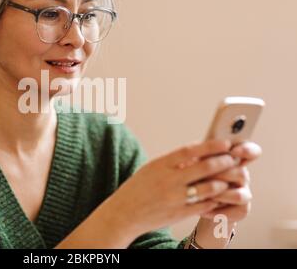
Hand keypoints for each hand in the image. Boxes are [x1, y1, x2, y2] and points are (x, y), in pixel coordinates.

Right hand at [109, 139, 237, 238]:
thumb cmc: (137, 188)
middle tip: (233, 158)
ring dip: (223, 181)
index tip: (225, 142)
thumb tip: (196, 153)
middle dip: (223, 162)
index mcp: (160, 165)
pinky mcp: (180, 213)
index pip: (190, 151)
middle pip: (203, 168)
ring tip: (231, 177)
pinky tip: (221, 195)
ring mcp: (175, 198)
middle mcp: (169, 180)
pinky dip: (215, 199)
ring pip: (208, 188)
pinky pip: (204, 205)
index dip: (210, 145)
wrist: (124, 213)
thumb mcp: (151, 168)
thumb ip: (172, 162)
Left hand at [200, 141, 261, 222]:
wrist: (196, 204)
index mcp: (233, 160)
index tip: (234, 151)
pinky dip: (217, 211)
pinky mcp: (242, 210)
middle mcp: (242, 175)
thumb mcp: (196, 166)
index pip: (251, 151)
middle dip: (220, 176)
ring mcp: (244, 193)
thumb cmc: (195, 180)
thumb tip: (196, 155)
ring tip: (202, 196)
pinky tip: (203, 210)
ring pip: (239, 195)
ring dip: (219, 196)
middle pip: (241, 173)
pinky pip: (235, 211)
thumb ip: (201, 157)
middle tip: (203, 178)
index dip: (246, 150)